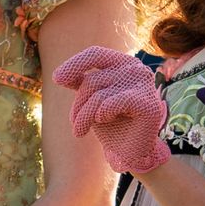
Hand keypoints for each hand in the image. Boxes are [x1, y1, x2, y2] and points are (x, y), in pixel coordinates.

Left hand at [54, 46, 169, 174]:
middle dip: (78, 104)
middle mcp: (136, 68)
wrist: (129, 151)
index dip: (74, 64)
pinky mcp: (148, 104)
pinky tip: (103, 120)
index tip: (57, 79)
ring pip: (99, 95)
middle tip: (74, 123)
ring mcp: (144, 85)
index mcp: (123, 63)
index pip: (95, 54)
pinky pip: (113, 103)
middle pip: (93, 80)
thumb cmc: (111, 123)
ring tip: (80, 130)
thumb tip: (59, 75)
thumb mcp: (91, 99)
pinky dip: (102, 114)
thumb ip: (80, 83)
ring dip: (84, 116)